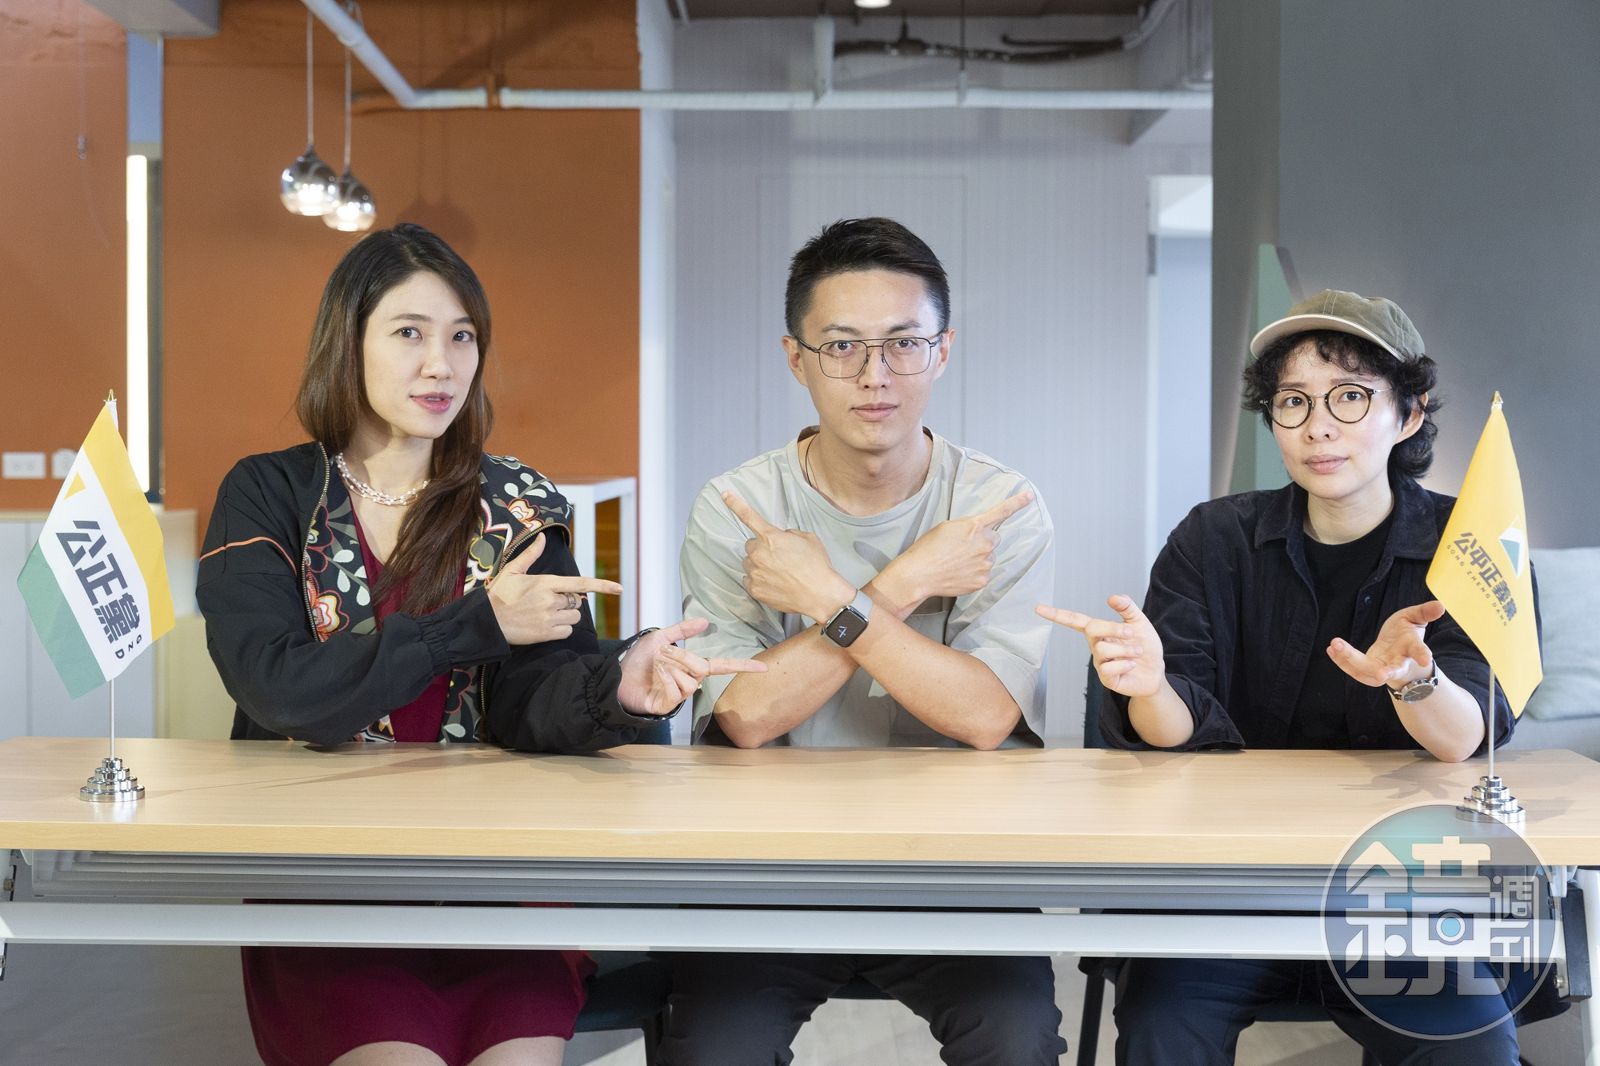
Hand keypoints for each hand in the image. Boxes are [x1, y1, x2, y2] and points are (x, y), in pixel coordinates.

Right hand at [487, 532, 623, 644]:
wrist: (486, 622)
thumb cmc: (498, 595)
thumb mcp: (512, 571)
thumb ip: (530, 555)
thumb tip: (542, 537)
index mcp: (545, 582)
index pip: (580, 583)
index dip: (602, 585)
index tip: (619, 589)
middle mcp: (550, 600)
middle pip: (576, 601)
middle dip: (567, 602)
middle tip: (546, 602)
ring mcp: (549, 618)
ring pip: (574, 617)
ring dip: (565, 616)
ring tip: (544, 614)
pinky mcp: (546, 634)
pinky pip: (567, 631)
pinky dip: (560, 629)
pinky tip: (544, 625)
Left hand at [617, 618, 767, 716]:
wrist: (614, 676)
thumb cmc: (637, 660)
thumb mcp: (659, 638)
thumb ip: (682, 631)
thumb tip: (705, 621)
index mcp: (691, 667)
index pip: (722, 666)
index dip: (742, 665)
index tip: (763, 667)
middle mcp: (689, 682)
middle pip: (701, 668)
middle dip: (681, 656)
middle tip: (662, 654)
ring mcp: (679, 696)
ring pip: (690, 681)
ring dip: (670, 668)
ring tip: (656, 666)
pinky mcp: (667, 707)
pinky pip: (677, 692)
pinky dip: (665, 679)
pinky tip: (655, 677)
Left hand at [723, 491, 852, 620]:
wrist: (819, 594)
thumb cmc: (817, 566)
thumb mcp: (808, 539)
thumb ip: (789, 534)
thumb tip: (782, 537)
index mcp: (771, 537)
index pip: (749, 516)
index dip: (735, 504)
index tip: (725, 494)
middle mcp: (759, 553)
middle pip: (751, 546)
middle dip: (762, 549)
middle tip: (779, 558)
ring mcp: (755, 572)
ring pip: (749, 564)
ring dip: (760, 565)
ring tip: (779, 573)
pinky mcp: (754, 589)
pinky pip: (749, 581)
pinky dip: (758, 581)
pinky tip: (774, 583)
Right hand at [881, 490, 1032, 604]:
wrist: (920, 573)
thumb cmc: (929, 548)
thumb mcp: (947, 527)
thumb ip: (968, 527)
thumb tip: (978, 534)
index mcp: (976, 526)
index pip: (1001, 512)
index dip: (1018, 503)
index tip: (1030, 496)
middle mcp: (985, 543)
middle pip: (994, 539)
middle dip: (984, 542)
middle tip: (964, 548)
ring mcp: (986, 563)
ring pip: (988, 558)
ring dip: (977, 559)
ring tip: (956, 562)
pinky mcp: (983, 580)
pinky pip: (984, 574)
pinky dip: (974, 574)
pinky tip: (959, 573)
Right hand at [1036, 594, 1165, 698]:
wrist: (1156, 671)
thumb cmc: (1144, 645)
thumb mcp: (1139, 622)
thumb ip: (1126, 607)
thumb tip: (1111, 597)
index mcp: (1099, 631)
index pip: (1074, 620)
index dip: (1056, 614)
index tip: (1038, 608)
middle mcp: (1095, 646)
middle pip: (1092, 629)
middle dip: (1114, 629)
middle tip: (1132, 634)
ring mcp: (1099, 663)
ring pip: (1103, 650)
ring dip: (1127, 649)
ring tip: (1137, 653)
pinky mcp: (1106, 679)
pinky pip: (1109, 669)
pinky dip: (1125, 664)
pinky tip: (1132, 666)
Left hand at [1328, 600, 1444, 687]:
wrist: (1397, 653)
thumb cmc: (1406, 635)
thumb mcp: (1414, 619)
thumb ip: (1424, 613)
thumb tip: (1441, 604)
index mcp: (1411, 649)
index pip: (1418, 651)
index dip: (1422, 655)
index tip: (1426, 659)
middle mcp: (1397, 662)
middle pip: (1392, 670)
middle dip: (1386, 673)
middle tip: (1380, 675)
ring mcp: (1381, 668)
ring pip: (1367, 671)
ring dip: (1350, 661)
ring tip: (1335, 645)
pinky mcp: (1366, 670)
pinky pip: (1352, 668)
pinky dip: (1341, 660)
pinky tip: (1331, 648)